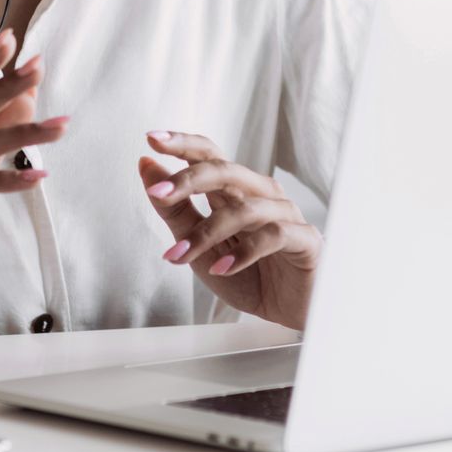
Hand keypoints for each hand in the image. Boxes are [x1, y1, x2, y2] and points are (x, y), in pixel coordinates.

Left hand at [138, 131, 322, 329]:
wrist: (288, 312)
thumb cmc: (248, 275)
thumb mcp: (200, 247)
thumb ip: (175, 210)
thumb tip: (146, 165)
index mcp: (235, 190)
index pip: (209, 155)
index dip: (183, 144)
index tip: (151, 139)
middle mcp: (260, 194)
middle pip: (225, 171)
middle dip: (189, 179)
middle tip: (158, 194)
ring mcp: (285, 214)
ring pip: (244, 208)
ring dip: (206, 233)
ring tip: (180, 254)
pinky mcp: (305, 239)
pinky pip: (273, 236)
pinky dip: (243, 253)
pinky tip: (221, 268)